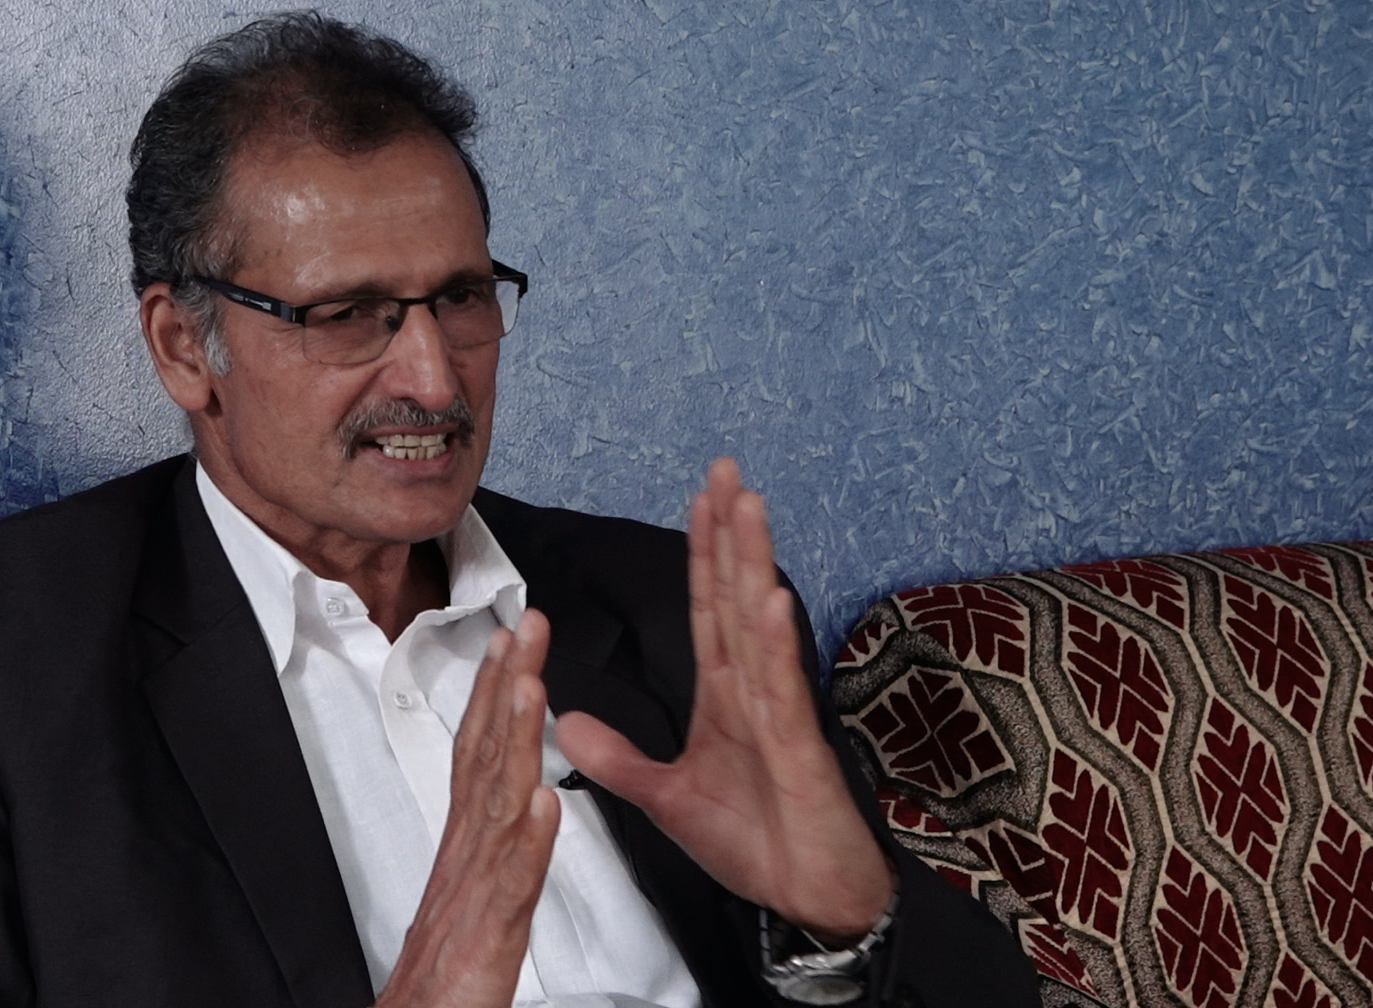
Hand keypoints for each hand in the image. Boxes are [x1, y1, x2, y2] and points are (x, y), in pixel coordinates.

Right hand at [375, 610, 560, 1007]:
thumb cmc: (446, 977)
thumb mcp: (472, 894)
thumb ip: (490, 846)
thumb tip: (513, 799)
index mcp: (466, 843)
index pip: (478, 751)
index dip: (491, 693)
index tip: (506, 643)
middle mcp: (467, 854)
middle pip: (484, 754)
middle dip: (505, 686)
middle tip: (523, 628)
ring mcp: (477, 888)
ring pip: (498, 802)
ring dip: (513, 740)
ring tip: (531, 687)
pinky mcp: (491, 933)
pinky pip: (515, 881)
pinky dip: (528, 840)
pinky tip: (543, 803)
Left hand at [557, 458, 892, 942]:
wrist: (806, 902)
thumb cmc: (754, 845)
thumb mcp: (665, 799)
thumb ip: (620, 759)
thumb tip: (566, 723)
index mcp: (727, 697)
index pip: (708, 610)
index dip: (703, 554)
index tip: (698, 498)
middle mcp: (755, 693)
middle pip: (735, 599)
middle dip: (730, 533)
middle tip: (723, 470)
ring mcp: (780, 716)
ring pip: (760, 628)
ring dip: (753, 565)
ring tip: (746, 505)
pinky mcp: (800, 752)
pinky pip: (783, 692)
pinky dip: (775, 644)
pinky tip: (770, 599)